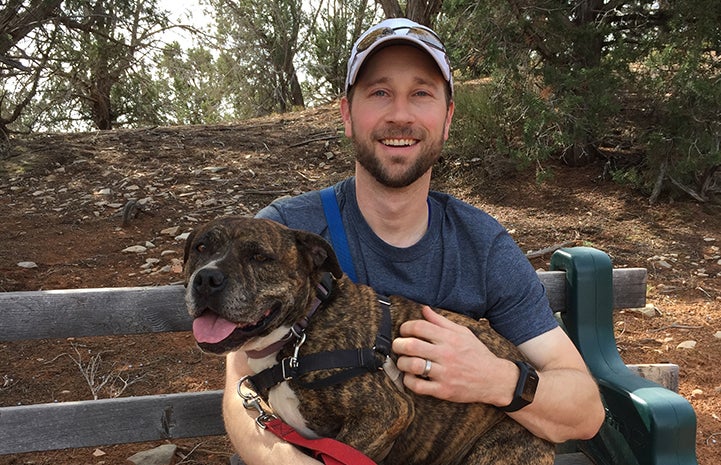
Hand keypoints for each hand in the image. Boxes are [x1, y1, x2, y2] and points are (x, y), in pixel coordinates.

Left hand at [392, 306, 517, 405]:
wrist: (494, 379)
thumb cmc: (476, 354)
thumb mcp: (463, 333)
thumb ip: (441, 321)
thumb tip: (424, 309)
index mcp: (450, 338)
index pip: (420, 327)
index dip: (406, 327)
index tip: (404, 331)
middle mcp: (446, 354)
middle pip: (412, 345)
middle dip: (398, 344)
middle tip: (398, 346)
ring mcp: (445, 373)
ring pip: (412, 365)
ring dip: (402, 363)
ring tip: (403, 362)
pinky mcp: (443, 390)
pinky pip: (418, 386)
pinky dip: (408, 381)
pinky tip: (410, 377)